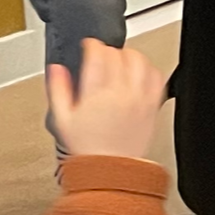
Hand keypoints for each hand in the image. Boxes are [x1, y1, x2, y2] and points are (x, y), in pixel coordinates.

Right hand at [47, 39, 165, 161]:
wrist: (111, 169)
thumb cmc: (88, 148)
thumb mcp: (63, 118)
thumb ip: (58, 89)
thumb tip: (56, 68)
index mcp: (96, 94)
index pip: (98, 54)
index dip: (92, 45)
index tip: (89, 46)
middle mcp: (120, 93)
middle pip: (118, 54)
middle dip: (108, 51)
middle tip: (102, 56)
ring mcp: (139, 98)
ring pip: (140, 61)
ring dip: (130, 55)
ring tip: (121, 60)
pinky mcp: (153, 105)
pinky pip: (157, 77)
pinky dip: (150, 69)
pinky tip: (140, 72)